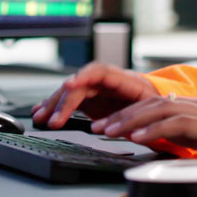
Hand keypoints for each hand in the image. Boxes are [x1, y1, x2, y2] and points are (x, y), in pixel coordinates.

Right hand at [31, 62, 157, 127]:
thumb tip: (117, 124)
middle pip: (81, 84)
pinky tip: (42, 110)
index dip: (83, 77)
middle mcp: (108, 80)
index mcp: (125, 79)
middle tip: (52, 120)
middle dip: (64, 101)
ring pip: (72, 91)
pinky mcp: (91, 98)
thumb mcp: (150, 109)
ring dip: (54, 103)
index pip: (100, 72)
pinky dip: (56, 105)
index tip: (68, 85)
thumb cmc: (154, 106)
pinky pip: (70, 99)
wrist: (155, 104)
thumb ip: (133, 114)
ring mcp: (97, 88)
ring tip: (40, 116)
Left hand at [93, 94, 196, 151]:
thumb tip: (159, 139)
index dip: (128, 113)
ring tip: (109, 131)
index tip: (107, 124)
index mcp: (190, 107)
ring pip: (157, 110)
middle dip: (121, 115)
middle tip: (97, 127)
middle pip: (149, 104)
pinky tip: (136, 138)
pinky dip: (153, 130)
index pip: (153, 104)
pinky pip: (174, 124)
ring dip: (130, 120)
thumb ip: (183, 134)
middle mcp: (192, 105)